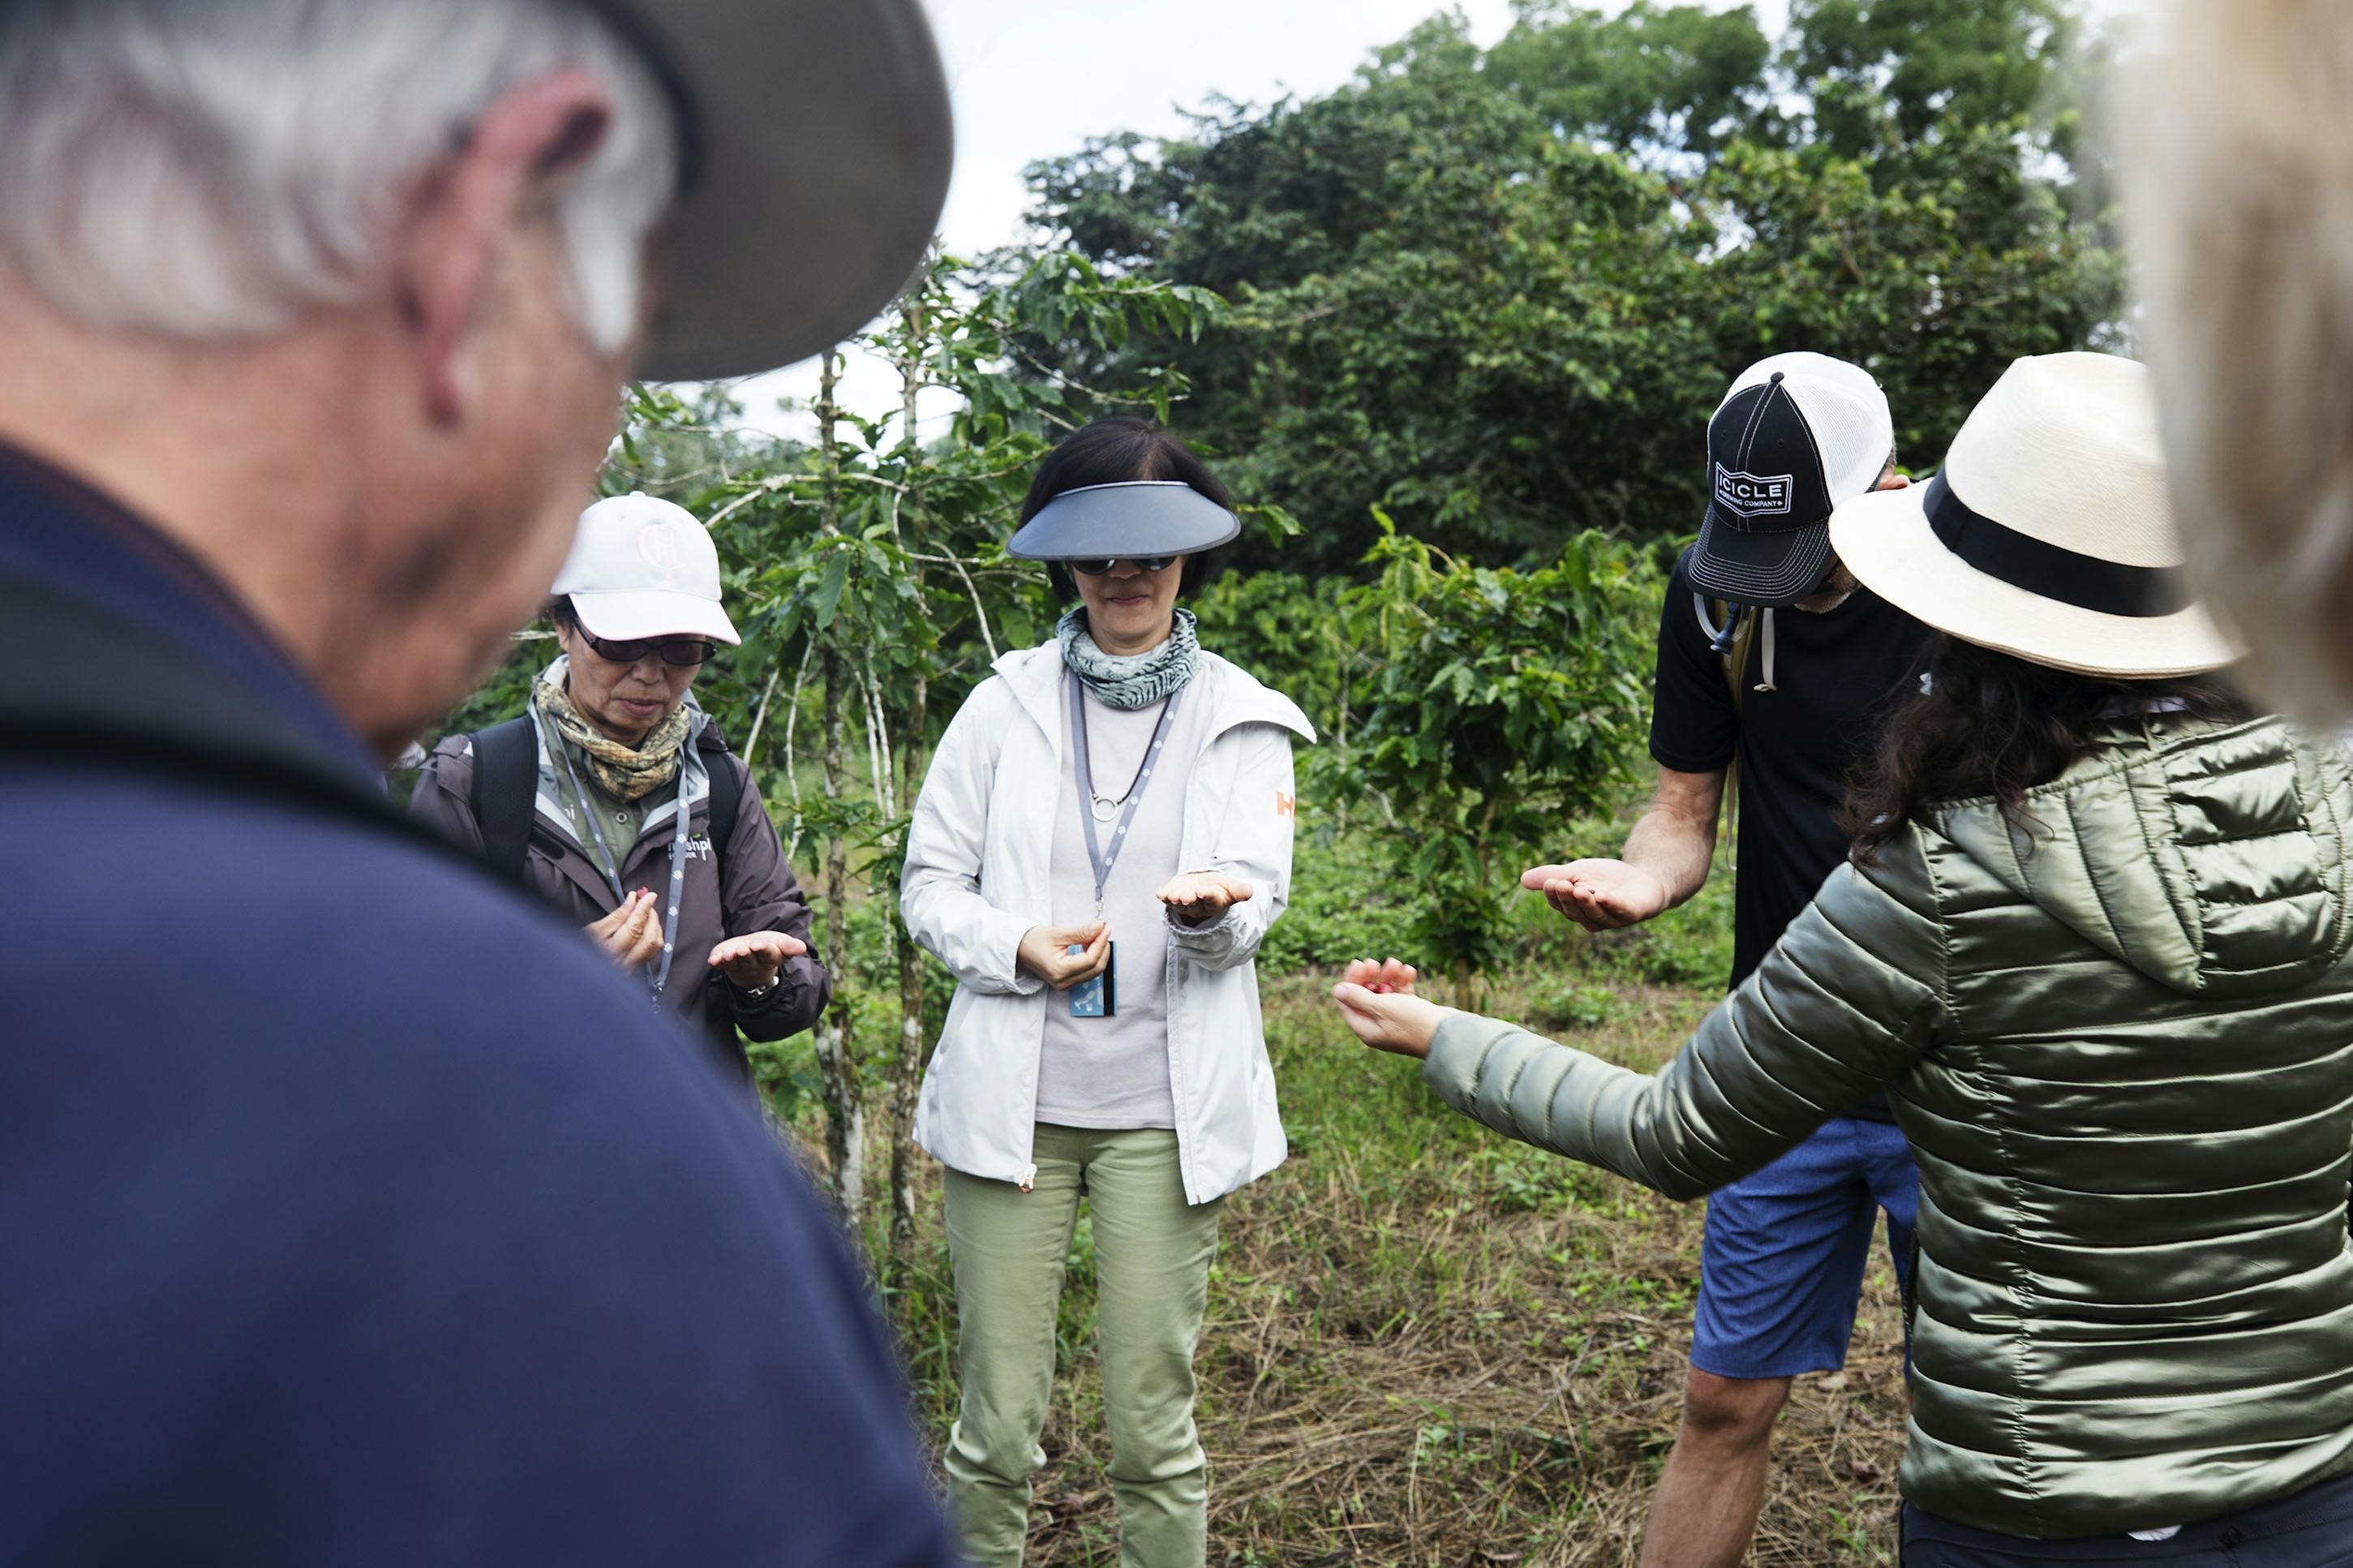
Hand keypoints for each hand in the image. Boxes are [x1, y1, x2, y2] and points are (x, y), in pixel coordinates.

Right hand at [586, 889, 664, 970]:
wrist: (578, 967)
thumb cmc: (581, 948)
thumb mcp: (594, 929)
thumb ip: (617, 915)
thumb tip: (633, 900)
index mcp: (611, 952)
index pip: (635, 927)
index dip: (644, 909)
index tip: (649, 896)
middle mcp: (624, 963)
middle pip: (650, 938)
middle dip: (652, 917)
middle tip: (646, 903)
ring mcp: (632, 968)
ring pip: (654, 945)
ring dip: (654, 926)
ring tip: (644, 913)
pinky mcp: (636, 968)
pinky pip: (652, 950)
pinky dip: (653, 935)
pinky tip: (646, 926)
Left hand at [708, 929, 807, 991]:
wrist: (752, 955)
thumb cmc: (769, 947)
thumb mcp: (781, 944)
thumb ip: (790, 946)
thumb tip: (802, 948)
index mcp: (770, 957)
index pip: (768, 954)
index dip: (763, 949)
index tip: (758, 945)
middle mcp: (753, 964)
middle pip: (750, 960)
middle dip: (746, 955)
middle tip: (743, 949)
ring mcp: (738, 965)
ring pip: (735, 963)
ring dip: (731, 958)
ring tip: (728, 954)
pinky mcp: (725, 963)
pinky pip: (721, 965)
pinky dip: (717, 962)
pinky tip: (713, 960)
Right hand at [1016, 922, 1110, 990]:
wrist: (1019, 949)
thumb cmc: (1033, 941)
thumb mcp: (1058, 934)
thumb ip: (1081, 932)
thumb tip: (1100, 927)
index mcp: (1059, 970)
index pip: (1090, 960)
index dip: (1101, 943)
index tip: (1105, 928)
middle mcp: (1063, 982)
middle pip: (1095, 968)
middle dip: (1103, 948)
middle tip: (1104, 930)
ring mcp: (1065, 984)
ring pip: (1094, 971)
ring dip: (1099, 953)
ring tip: (1096, 935)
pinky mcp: (1067, 981)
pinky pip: (1087, 972)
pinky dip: (1093, 958)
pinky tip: (1089, 945)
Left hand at [1157, 871, 1253, 925]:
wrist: (1204, 886)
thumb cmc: (1221, 887)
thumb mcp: (1233, 887)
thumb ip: (1240, 891)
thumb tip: (1248, 892)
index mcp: (1214, 903)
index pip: (1211, 901)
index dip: (1206, 896)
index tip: (1202, 891)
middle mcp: (1198, 906)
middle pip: (1193, 905)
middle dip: (1190, 899)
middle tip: (1187, 896)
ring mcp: (1184, 903)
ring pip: (1179, 903)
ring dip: (1175, 899)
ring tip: (1174, 896)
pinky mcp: (1173, 896)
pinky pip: (1167, 898)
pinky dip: (1164, 896)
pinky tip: (1161, 894)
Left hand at [1331, 957, 1448, 1058]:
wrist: (1451, 1034)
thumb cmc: (1414, 1023)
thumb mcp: (1382, 1007)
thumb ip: (1358, 997)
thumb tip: (1336, 990)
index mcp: (1366, 1029)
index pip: (1348, 1002)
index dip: (1351, 981)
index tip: (1360, 963)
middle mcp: (1378, 1025)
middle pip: (1365, 995)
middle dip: (1370, 976)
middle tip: (1376, 963)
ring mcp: (1395, 1019)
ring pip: (1385, 992)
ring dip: (1388, 976)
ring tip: (1397, 964)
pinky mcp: (1411, 1013)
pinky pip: (1401, 994)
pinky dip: (1403, 982)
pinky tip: (1410, 972)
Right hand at [1520, 858, 1670, 931]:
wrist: (1643, 879)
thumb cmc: (1607, 879)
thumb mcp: (1577, 872)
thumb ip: (1554, 875)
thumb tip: (1522, 880)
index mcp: (1577, 910)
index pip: (1561, 905)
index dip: (1554, 895)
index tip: (1550, 881)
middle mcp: (1593, 919)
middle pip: (1575, 912)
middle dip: (1568, 898)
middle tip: (1561, 883)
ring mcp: (1613, 919)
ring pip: (1595, 915)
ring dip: (1586, 903)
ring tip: (1579, 889)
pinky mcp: (1632, 914)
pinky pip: (1619, 912)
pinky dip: (1610, 904)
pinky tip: (1602, 895)